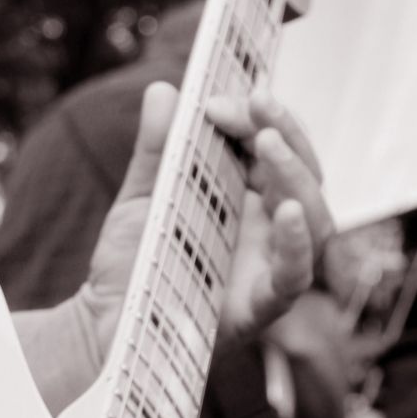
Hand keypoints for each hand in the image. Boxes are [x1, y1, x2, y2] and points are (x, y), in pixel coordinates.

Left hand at [80, 80, 333, 354]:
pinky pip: (293, 277)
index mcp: (248, 200)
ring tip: (267, 142)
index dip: (263, 118)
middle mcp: (267, 232)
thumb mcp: (140, 198)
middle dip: (286, 133)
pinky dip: (297, 244)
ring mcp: (268, 269)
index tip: (222, 97)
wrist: (102, 327)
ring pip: (314, 219)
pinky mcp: (258, 309)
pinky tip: (285, 212)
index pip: (278, 150)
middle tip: (256, 103)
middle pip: (305, 176)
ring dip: (297, 175)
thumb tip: (163, 90)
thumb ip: (156, 150)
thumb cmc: (130, 266)